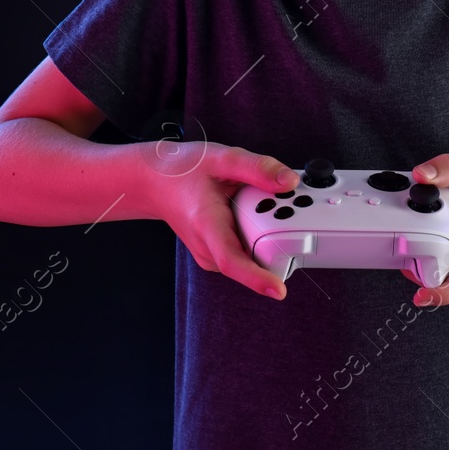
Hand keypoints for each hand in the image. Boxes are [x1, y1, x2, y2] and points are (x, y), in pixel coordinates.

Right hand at [134, 140, 298, 299]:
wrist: (155, 182)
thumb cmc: (183, 170)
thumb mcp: (222, 158)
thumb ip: (258, 169)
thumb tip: (290, 183)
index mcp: (207, 225)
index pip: (231, 261)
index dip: (256, 279)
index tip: (279, 291)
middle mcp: (208, 248)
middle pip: (254, 256)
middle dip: (281, 235)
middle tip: (293, 202)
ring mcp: (212, 254)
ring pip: (253, 254)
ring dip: (269, 233)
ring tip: (261, 198)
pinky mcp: (218, 254)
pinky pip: (247, 250)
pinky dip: (258, 233)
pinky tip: (252, 208)